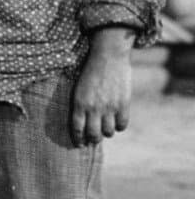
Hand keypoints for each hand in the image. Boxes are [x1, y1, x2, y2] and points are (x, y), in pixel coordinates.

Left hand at [71, 28, 133, 146]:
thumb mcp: (80, 88)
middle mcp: (93, 108)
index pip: (77, 129)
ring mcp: (109, 107)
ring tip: (105, 127)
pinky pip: (122, 125)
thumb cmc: (90, 70)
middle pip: (93, 135)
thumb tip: (84, 122)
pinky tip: (117, 121)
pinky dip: (119, 126)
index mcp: (78, 103)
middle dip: (93, 139)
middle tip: (94, 138)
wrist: (108, 56)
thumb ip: (81, 104)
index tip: (80, 144)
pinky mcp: (123, 104)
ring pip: (108, 132)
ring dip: (106, 132)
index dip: (79, 139)